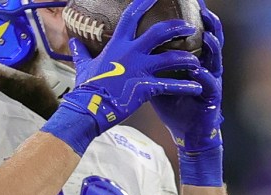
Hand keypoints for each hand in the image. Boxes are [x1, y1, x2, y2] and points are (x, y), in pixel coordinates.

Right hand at [41, 0, 203, 153]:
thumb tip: (73, 41)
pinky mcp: (146, 88)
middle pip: (160, 32)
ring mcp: (140, 70)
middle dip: (177, 27)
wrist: (88, 108)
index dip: (144, 2)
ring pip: (171, 58)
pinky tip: (196, 88)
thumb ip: (82, 52)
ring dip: (187, 59)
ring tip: (196, 62)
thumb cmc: (86, 88)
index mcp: (118, 45)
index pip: (132, 16)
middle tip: (189, 27)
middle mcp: (131, 53)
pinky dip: (185, 86)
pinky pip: (170, 85)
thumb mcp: (83, 66)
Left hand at [150, 5, 226, 185]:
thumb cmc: (171, 103)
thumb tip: (119, 50)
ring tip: (208, 33)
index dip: (189, 16)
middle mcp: (204, 63)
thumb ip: (143, 62)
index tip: (186, 1)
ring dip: (212, 45)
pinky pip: (209, 83)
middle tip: (201, 8)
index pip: (191, 32)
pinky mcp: (211, 95)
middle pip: (209, 36)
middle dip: (208, 22)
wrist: (186, 132)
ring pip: (215, 57)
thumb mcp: (154, 79)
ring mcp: (210, 78)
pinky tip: (199, 69)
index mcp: (189, 57)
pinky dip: (205, 76)